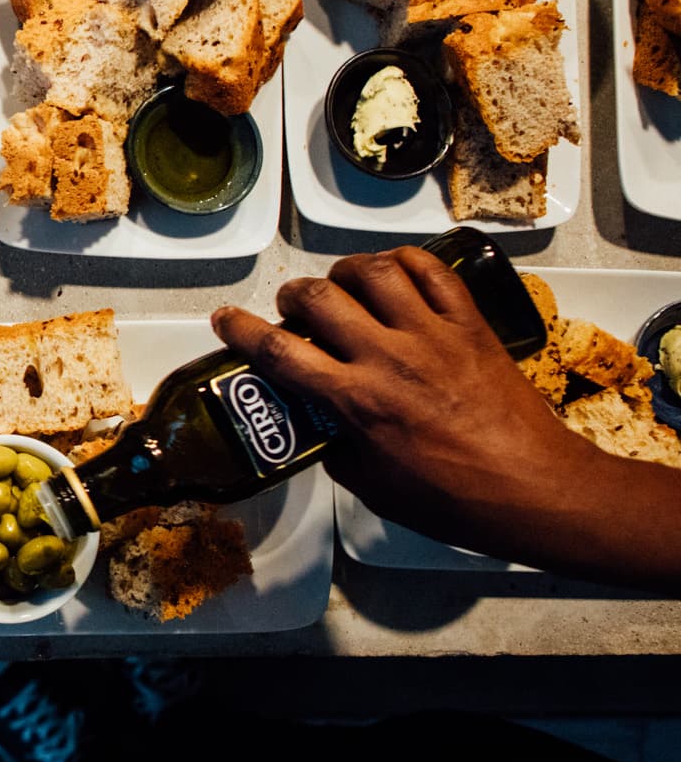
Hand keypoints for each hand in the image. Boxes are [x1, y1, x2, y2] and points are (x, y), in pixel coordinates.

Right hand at [210, 248, 607, 560]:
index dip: (242, 331)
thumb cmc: (456, 500)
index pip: (281, 353)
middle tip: (293, 308)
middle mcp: (388, 357)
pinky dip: (403, 261)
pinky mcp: (470, 325)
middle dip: (293, 296)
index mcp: (358, 402)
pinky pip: (431, 271)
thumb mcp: (376, 488)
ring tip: (342, 286)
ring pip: (373, 271)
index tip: (225, 319)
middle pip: (319, 299)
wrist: (535, 489)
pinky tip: (393, 272)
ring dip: (344, 271)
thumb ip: (339, 450)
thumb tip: (323, 430)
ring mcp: (432, 334)